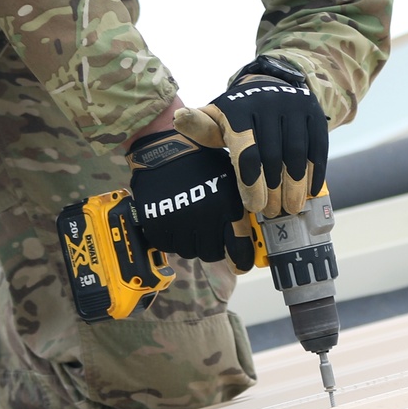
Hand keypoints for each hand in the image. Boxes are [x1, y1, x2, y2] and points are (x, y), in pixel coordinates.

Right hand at [126, 130, 252, 267]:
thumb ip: (241, 207)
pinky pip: (168, 245)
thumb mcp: (230, 178)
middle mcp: (203, 217)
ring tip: (190, 221)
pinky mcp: (157, 223)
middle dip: (214, 246)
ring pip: (190, 251)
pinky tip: (174, 219)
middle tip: (210, 232)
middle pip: (213, 254)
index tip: (241, 262)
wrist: (166, 146)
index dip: (242, 260)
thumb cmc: (202, 159)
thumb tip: (250, 235)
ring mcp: (178, 222)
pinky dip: (172, 237)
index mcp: (226, 206)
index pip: (239, 250)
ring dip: (192, 242)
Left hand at [173, 60, 327, 217]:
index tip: (253, 206)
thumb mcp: (215, 118)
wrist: (269, 86)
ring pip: (296, 155)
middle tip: (271, 211)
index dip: (250, 183)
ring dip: (295, 186)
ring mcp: (294, 106)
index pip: (246, 152)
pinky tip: (310, 192)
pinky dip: (314, 173)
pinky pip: (317, 148)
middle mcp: (267, 103)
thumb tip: (178, 118)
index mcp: (239, 107)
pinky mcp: (314, 112)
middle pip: (272, 157)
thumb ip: (199, 126)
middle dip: (272, 190)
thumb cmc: (237, 114)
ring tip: (290, 207)